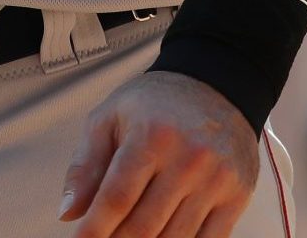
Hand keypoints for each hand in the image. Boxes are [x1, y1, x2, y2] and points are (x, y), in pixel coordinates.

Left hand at [59, 70, 258, 237]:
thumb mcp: (110, 117)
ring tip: (129, 237)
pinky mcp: (238, 196)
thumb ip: (86, 165)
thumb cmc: (158, 102)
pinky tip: (163, 237)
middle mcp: (189, 160)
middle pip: (144, 226)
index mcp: (152, 136)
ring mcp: (217, 180)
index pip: (117, 198)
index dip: (95, 229)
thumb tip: (68, 212)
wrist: (218, 84)